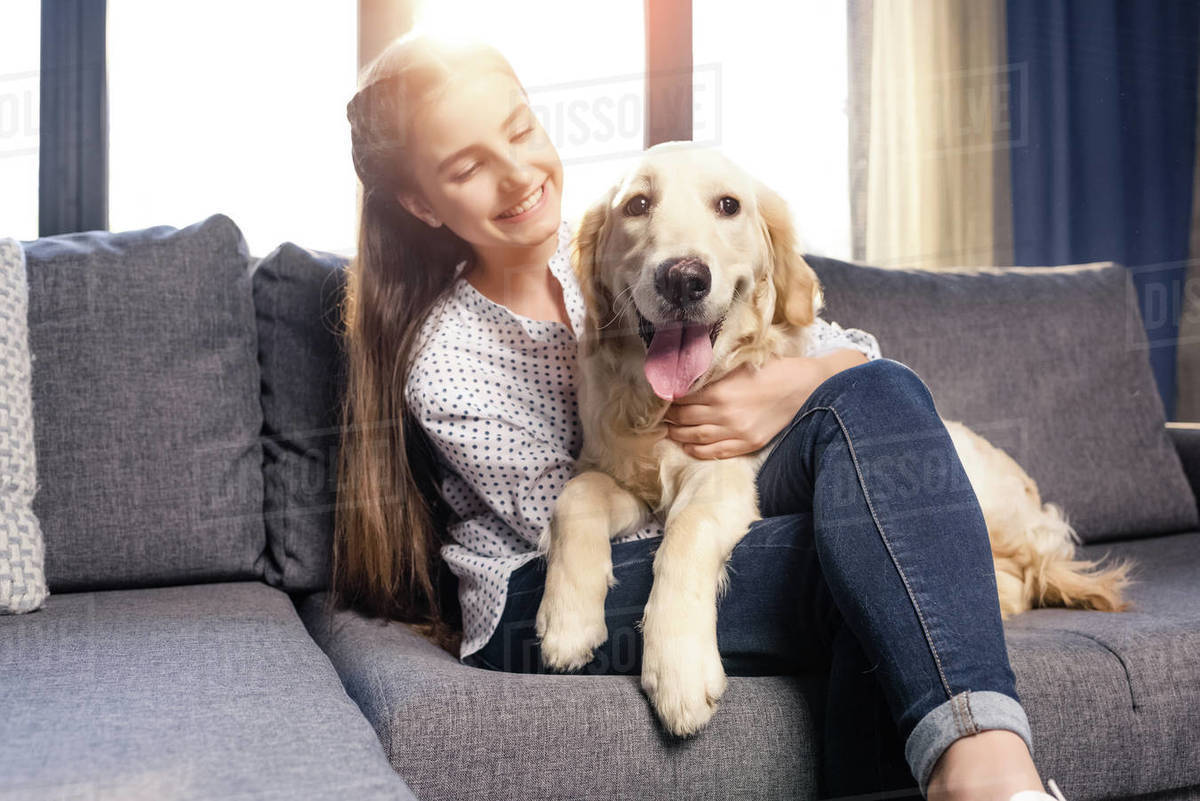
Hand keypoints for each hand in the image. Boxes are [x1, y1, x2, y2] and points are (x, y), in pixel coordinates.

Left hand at [663, 355, 827, 459]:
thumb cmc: (772, 370)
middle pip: (684, 419)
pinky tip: (687, 446)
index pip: (681, 399)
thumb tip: (684, 378)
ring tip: (668, 430)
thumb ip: (712, 373)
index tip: (660, 397)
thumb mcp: (738, 365)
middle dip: (668, 417)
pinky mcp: (747, 444)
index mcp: (720, 390)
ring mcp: (736, 432)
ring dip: (677, 434)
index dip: (668, 399)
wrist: (804, 387)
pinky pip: (715, 452)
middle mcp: (724, 414)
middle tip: (659, 415)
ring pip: (695, 437)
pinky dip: (697, 450)